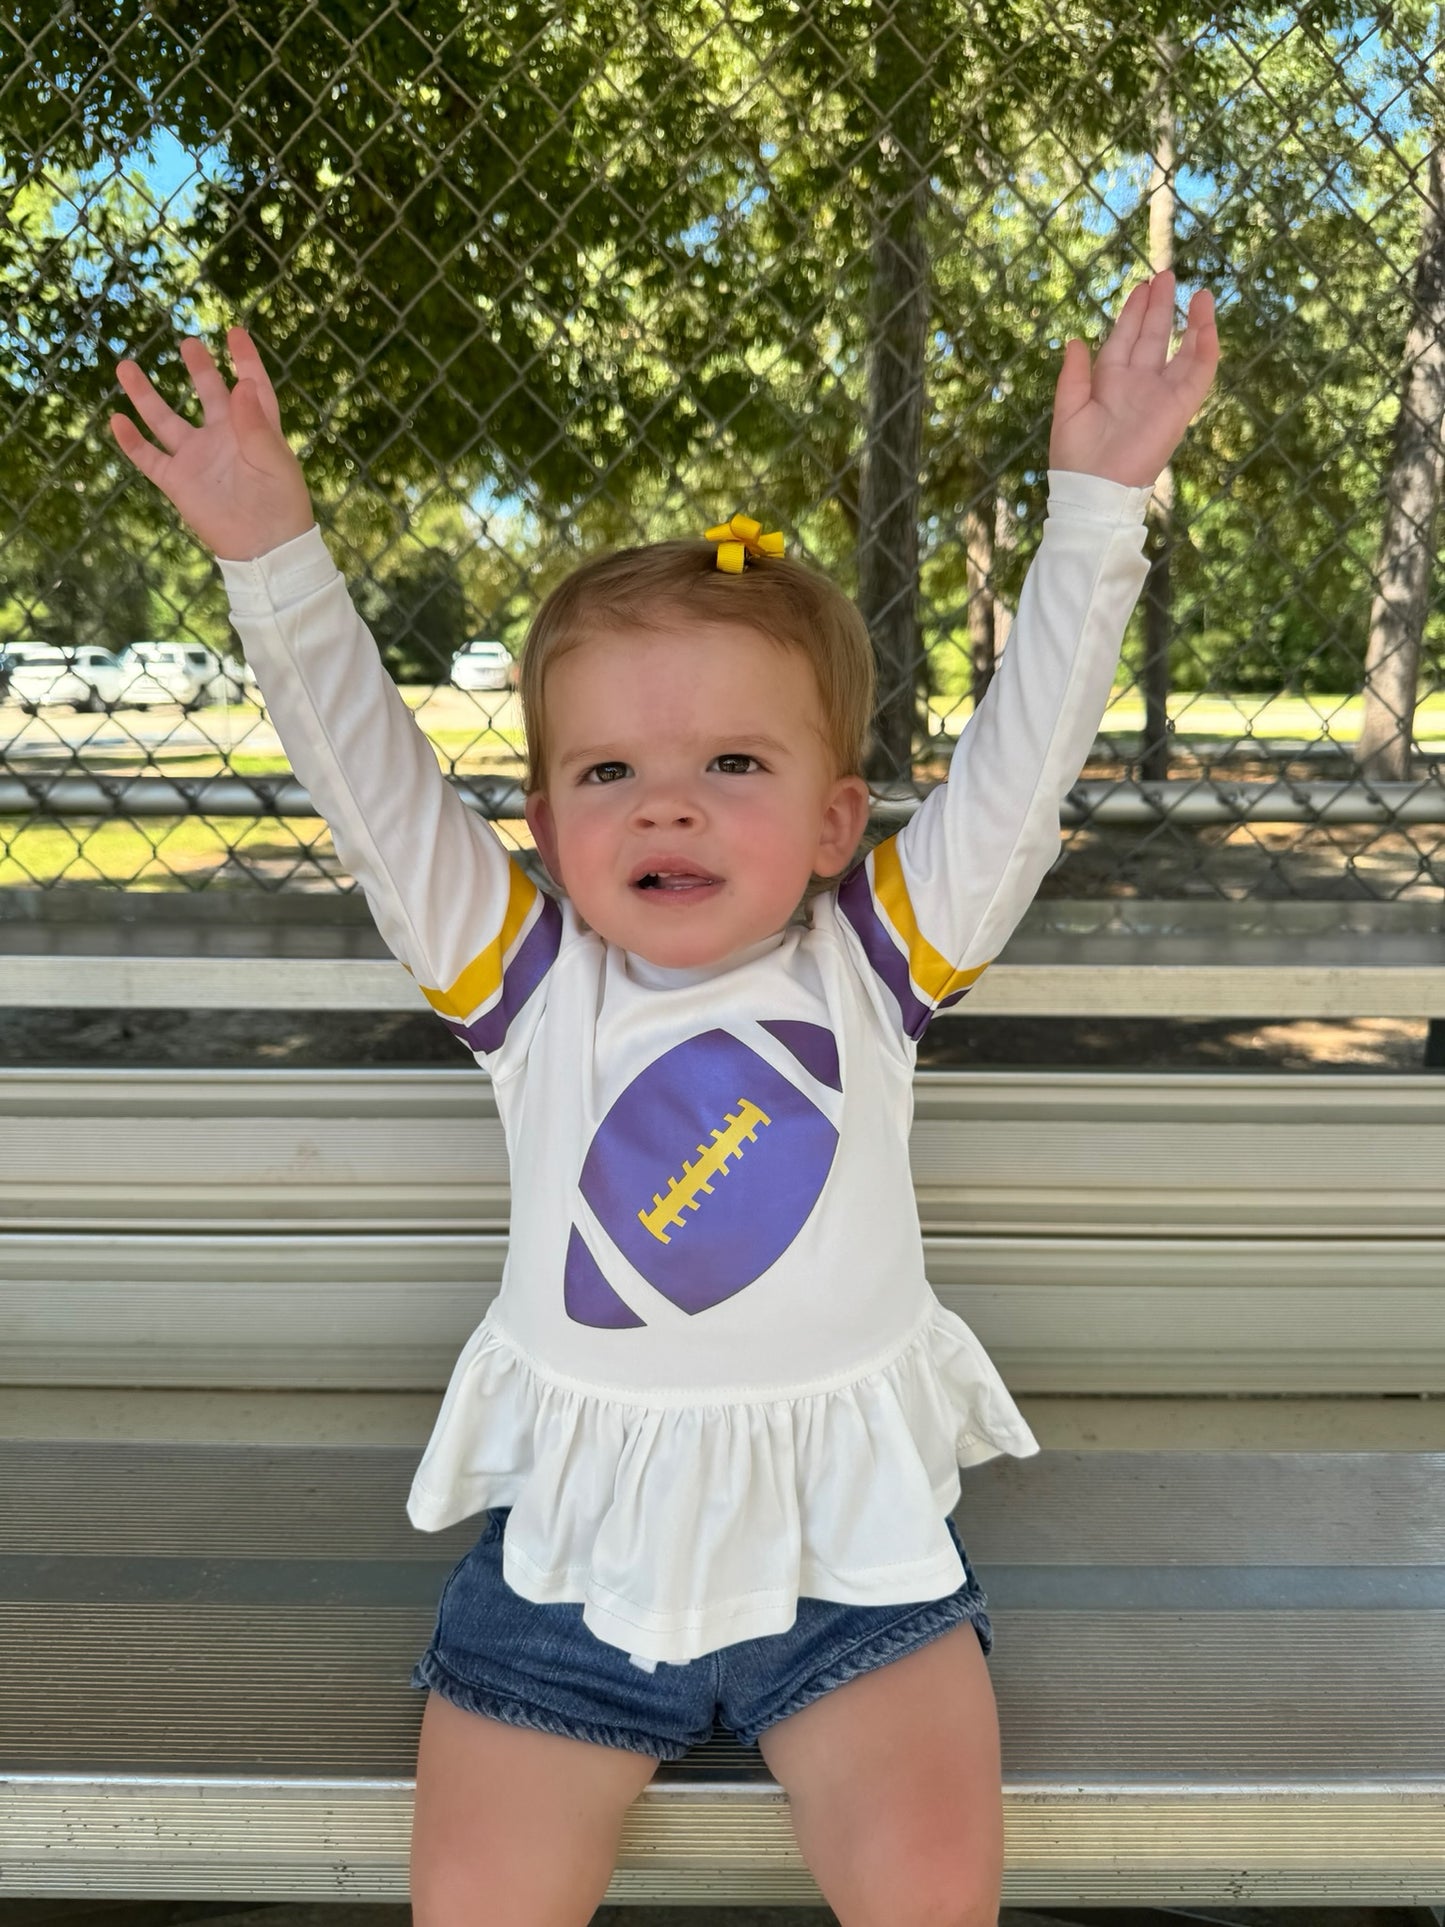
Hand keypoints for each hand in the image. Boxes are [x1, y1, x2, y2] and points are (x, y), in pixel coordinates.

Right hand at [109, 327, 314, 558]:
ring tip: (124, 366)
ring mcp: (198, 459)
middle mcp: (223, 439)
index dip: (245, 360)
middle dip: (200, 369)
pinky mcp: (178, 482)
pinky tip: (115, 419)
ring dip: (145, 396)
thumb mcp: (275, 462)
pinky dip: (131, 442)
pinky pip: (149, 458)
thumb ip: (256, 424)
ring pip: (165, 419)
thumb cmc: (281, 506)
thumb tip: (240, 383)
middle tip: (188, 343)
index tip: (234, 333)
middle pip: (208, 395)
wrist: (264, 550)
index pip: (251, 387)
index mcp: (255, 430)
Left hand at [1049, 271, 1217, 488]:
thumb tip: (1074, 340)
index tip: (1141, 287)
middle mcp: (1137, 384)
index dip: (1132, 313)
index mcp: (1109, 383)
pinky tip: (1206, 319)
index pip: (1124, 339)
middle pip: (1153, 337)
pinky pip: (1198, 371)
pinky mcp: (1179, 406)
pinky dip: (1204, 345)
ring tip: (1197, 292)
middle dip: (1159, 307)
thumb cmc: (1076, 456)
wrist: (1096, 489)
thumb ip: (1073, 375)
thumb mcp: (1067, 410)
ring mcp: (1161, 393)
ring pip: (1180, 349)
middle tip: (1166, 276)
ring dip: (1188, 321)